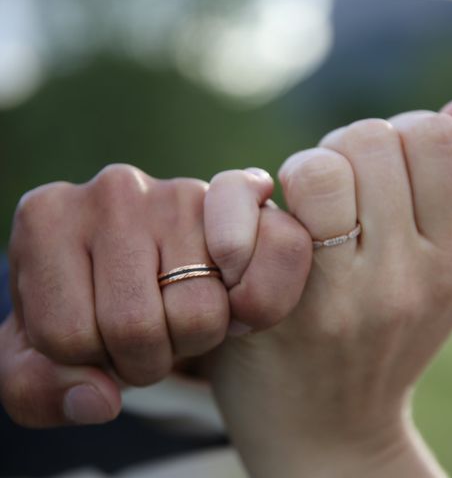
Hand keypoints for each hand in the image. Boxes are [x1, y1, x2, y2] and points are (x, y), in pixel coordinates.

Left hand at [0, 165, 310, 426]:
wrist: (142, 263)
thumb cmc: (89, 307)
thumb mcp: (39, 354)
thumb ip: (37, 391)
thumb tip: (100, 399)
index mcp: (47, 218)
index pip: (65, 335)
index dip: (87, 364)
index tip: (96, 341)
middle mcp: (114, 189)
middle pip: (135, 327)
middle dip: (145, 360)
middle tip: (146, 338)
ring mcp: (182, 190)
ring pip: (200, 314)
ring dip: (196, 341)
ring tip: (181, 316)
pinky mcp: (243, 195)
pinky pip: (276, 253)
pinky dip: (259, 303)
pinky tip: (232, 299)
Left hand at [206, 98, 451, 477]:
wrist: (329, 435)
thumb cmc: (384, 343)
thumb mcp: (438, 277)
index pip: (434, 138)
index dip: (400, 132)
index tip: (382, 167)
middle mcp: (405, 281)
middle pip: (369, 141)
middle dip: (343, 147)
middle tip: (334, 183)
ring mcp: (338, 300)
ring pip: (316, 170)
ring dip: (301, 170)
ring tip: (302, 202)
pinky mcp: (273, 313)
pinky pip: (256, 209)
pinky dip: (251, 201)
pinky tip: (261, 229)